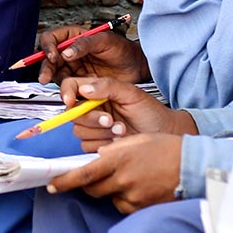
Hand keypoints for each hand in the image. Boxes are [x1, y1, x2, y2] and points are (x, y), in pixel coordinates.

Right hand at [37, 20, 149, 83]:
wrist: (135, 68)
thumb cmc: (122, 50)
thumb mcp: (105, 41)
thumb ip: (85, 44)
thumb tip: (66, 52)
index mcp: (72, 36)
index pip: (51, 38)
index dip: (48, 47)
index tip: (54, 57)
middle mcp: (68, 52)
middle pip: (48, 58)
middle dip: (45, 68)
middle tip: (45, 78)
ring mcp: (72, 68)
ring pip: (54, 74)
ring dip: (53, 82)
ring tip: (57, 88)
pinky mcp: (78, 83)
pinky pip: (66, 87)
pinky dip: (66, 91)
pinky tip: (69, 96)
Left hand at [48, 133, 182, 210]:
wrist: (193, 166)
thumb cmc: (166, 148)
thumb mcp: (135, 141)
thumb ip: (113, 151)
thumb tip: (98, 160)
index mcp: (118, 159)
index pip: (84, 174)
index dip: (65, 182)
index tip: (51, 185)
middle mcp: (123, 179)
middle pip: (92, 190)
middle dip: (88, 185)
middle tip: (93, 178)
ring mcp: (133, 196)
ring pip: (110, 198)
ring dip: (111, 191)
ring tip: (131, 178)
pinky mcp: (143, 208)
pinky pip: (125, 207)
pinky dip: (126, 199)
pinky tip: (140, 188)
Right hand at [61, 77, 190, 148]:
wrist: (164, 135)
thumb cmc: (152, 112)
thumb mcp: (131, 94)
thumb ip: (107, 86)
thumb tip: (84, 89)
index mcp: (98, 92)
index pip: (71, 88)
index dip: (67, 94)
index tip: (71, 101)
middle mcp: (94, 108)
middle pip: (73, 114)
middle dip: (92, 119)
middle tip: (111, 120)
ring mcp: (95, 127)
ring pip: (80, 131)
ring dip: (101, 133)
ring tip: (122, 130)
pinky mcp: (98, 144)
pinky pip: (87, 146)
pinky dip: (103, 144)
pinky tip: (118, 141)